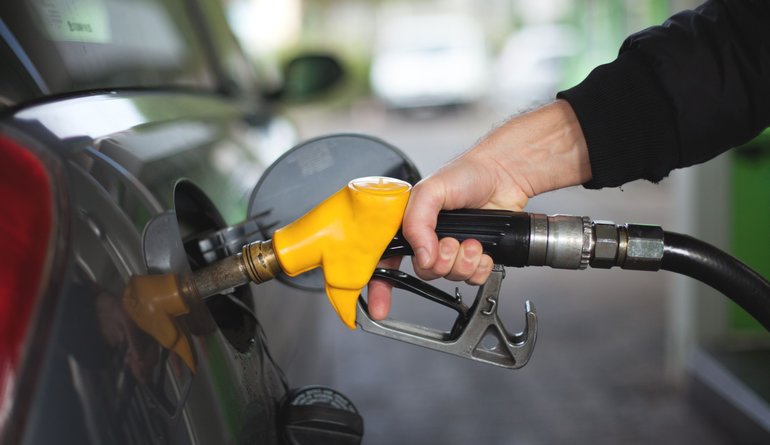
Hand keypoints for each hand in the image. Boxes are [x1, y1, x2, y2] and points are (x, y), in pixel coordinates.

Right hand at [366, 100, 591, 319]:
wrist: (504, 175)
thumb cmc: (466, 174)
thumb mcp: (430, 191)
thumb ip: (417, 222)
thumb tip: (421, 254)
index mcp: (410, 224)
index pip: (387, 258)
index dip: (381, 285)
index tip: (380, 306)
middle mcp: (428, 238)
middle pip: (423, 272)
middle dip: (439, 263)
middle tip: (450, 244)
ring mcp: (453, 249)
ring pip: (449, 277)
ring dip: (462, 263)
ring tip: (471, 242)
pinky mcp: (475, 255)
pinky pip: (473, 278)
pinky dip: (480, 267)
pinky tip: (482, 250)